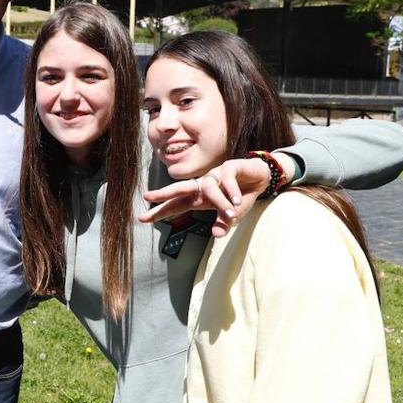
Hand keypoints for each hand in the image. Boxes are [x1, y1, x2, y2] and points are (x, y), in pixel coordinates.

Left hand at [138, 153, 291, 237]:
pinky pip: (226, 179)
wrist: (261, 178)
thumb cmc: (241, 196)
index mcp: (200, 198)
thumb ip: (224, 223)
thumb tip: (216, 235)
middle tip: (148, 196)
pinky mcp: (228, 167)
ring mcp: (214, 175)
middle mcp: (203, 185)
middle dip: (164, 192)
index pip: (176, 205)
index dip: (160, 211)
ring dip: (221, 203)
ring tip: (232, 213)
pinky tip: (238, 199)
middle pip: (180, 188)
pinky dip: (232, 190)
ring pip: (209, 188)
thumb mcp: (233, 214)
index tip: (142, 218)